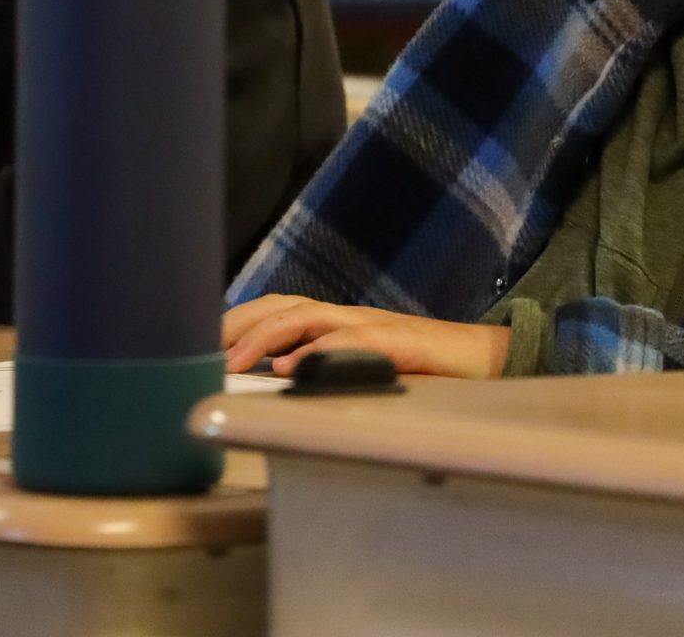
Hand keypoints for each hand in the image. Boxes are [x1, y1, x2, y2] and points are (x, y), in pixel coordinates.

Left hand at [222, 295, 512, 379]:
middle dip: (236, 325)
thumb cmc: (421, 368)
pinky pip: (351, 343)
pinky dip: (317, 353)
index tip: (199, 343)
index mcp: (335, 322)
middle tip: (201, 353)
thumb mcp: (365, 366)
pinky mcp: (397, 342)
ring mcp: (371, 325)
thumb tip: (277, 376)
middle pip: (279, 306)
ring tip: (233, 362)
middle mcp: (346, 315)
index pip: (274, 310)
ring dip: (264, 338)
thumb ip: (326, 366)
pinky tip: (290, 371)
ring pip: (306, 317)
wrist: (485, 359)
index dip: (236, 322)